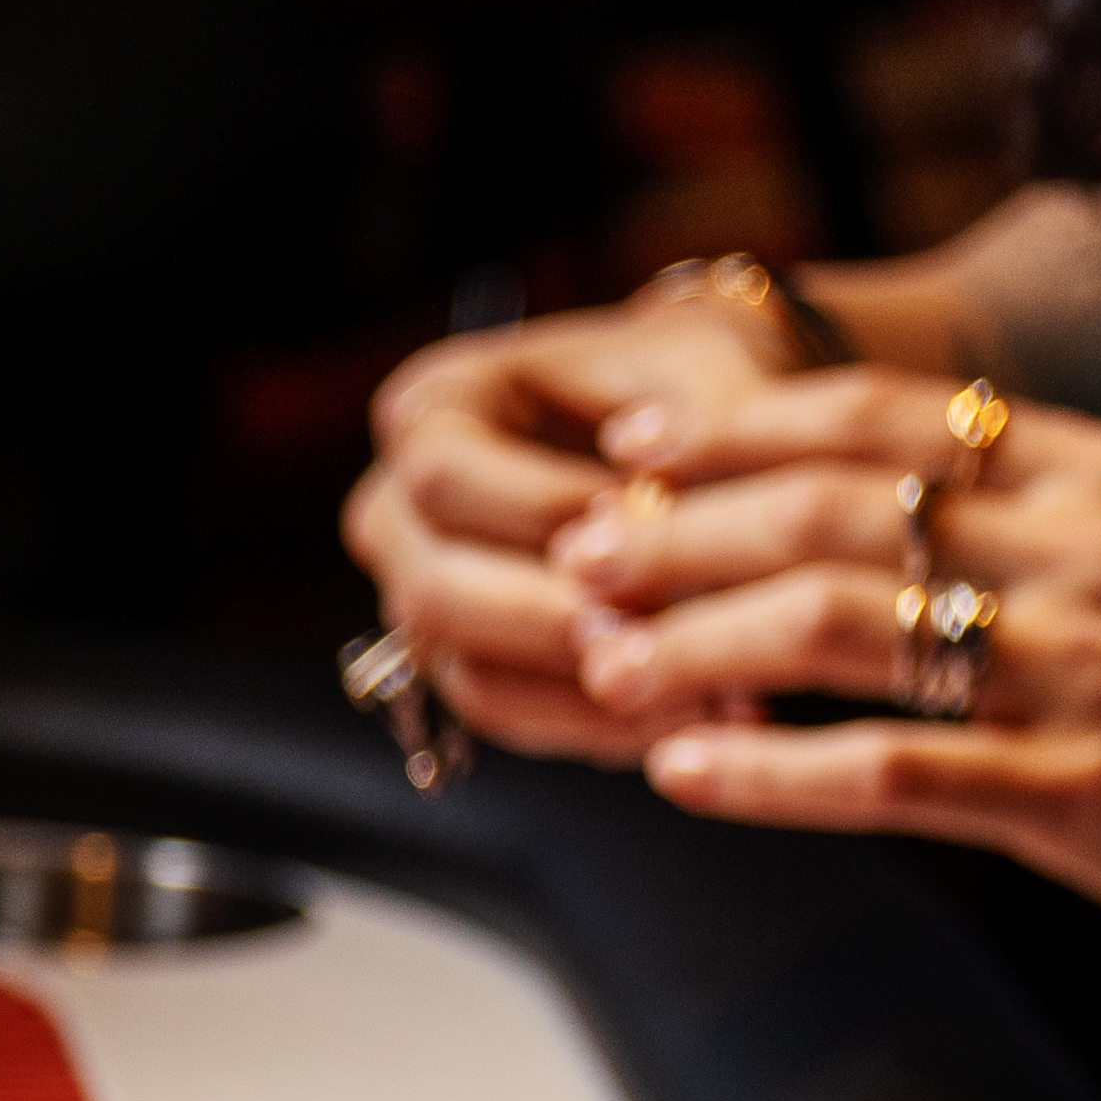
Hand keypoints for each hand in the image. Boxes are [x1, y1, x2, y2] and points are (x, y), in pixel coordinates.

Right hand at [342, 287, 827, 773]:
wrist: (694, 434)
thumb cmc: (688, 387)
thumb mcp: (702, 375)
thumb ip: (693, 428)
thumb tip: (657, 501)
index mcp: (430, 413)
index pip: (444, 477)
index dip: (539, 507)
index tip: (643, 517)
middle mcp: (398, 514)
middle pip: (435, 593)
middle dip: (550, 620)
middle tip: (654, 631)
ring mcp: (423, 602)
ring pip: (466, 673)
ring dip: (579, 691)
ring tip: (693, 688)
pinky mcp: (469, 668)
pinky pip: (513, 716)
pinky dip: (598, 724)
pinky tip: (688, 714)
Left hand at [546, 373, 1100, 974]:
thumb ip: (1009, 516)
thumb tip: (837, 500)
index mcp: (1095, 471)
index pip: (878, 417)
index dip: (734, 428)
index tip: (627, 452)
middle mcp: (1089, 546)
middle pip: (835, 505)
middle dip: (682, 530)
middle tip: (575, 559)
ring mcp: (1091, 667)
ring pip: (845, 624)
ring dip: (699, 643)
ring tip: (601, 667)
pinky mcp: (1090, 790)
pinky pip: (892, 771)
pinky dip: (769, 770)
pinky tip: (681, 773)